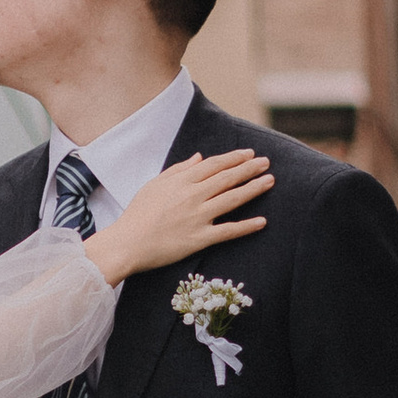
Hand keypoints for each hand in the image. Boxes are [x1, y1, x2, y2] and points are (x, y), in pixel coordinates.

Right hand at [90, 147, 273, 285]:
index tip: (249, 154)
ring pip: (232, 199)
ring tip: (269, 181)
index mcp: (181, 181)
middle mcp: (192, 196)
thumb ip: (178, 170)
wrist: (127, 243)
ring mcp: (197, 217)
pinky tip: (262, 221)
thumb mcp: (154, 185)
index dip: (234, 158)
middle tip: (266, 162)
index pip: (214, 165)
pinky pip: (228, 231)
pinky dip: (246, 226)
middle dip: (249, 168)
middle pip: (227, 178)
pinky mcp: (199, 239)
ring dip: (253, 188)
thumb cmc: (138, 214)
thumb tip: (199, 157)